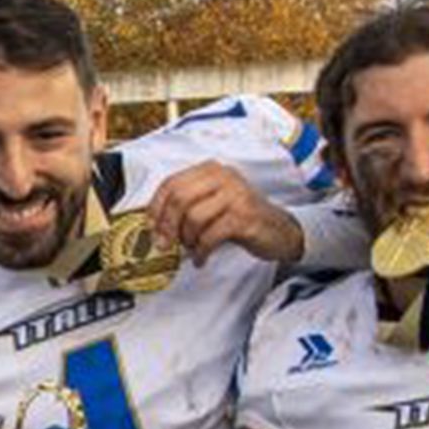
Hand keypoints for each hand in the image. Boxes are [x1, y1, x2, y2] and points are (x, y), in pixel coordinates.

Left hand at [148, 161, 301, 265]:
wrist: (278, 230)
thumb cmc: (241, 218)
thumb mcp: (213, 203)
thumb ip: (188, 205)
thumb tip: (155, 224)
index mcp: (210, 170)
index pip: (172, 183)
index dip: (155, 207)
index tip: (150, 227)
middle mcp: (223, 177)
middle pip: (179, 198)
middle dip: (167, 226)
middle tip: (164, 245)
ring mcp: (236, 195)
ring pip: (194, 217)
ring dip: (187, 240)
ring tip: (192, 249)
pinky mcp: (244, 216)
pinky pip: (211, 235)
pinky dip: (201, 251)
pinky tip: (201, 258)